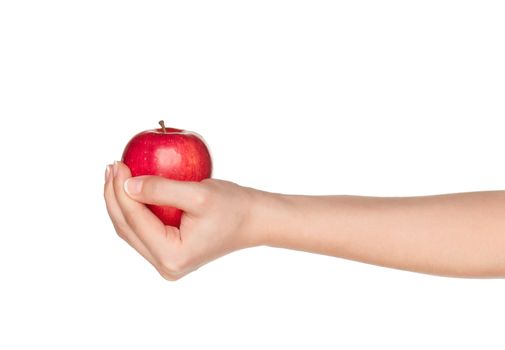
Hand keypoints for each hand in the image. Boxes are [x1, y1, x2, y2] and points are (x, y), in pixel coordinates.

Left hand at [103, 161, 263, 279]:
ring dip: (120, 202)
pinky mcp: (169, 252)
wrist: (253, 220)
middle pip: (127, 228)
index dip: (120, 191)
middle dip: (114, 196)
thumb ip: (161, 190)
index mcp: (172, 255)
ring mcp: (166, 262)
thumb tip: (126, 185)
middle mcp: (165, 265)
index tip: (117, 163)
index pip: (135, 220)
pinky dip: (134, 208)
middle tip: (111, 166)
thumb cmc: (233, 206)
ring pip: (131, 230)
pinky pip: (142, 229)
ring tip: (115, 175)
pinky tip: (130, 189)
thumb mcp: (199, 194)